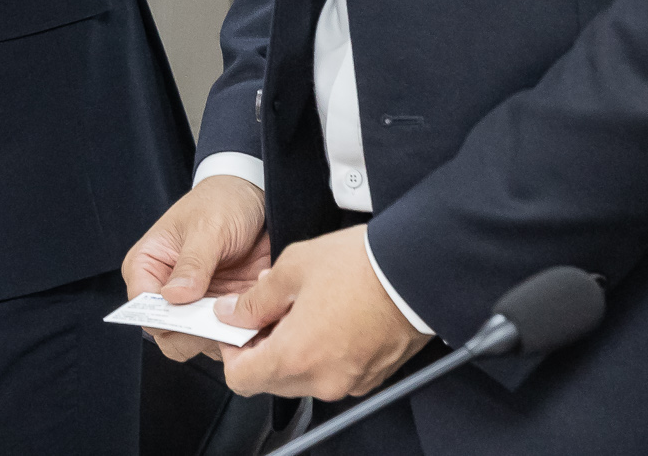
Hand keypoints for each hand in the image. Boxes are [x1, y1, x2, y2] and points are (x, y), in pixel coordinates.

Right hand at [123, 175, 271, 363]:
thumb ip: (192, 263)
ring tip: (247, 319)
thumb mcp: (208, 227)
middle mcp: (166, 290)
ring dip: (223, 338)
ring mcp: (196, 304)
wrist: (256, 199)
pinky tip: (258, 320)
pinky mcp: (223, 312)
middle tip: (226, 323)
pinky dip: (243, 337)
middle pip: (168, 334)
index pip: (144, 308)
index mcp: (147, 266)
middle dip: (197, 335)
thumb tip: (173, 297)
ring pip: (198, 342)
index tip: (197, 318)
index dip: (167, 319)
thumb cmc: (221, 202)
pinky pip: (227, 339)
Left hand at [218, 225, 430, 399]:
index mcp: (297, 356)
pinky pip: (331, 374)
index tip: (235, 329)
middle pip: (270, 381)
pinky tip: (323, 319)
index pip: (241, 379)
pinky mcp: (371, 377)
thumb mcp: (292, 270)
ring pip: (301, 379)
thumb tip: (232, 314)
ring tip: (297, 309)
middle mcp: (324, 379)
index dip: (231, 352)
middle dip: (260, 350)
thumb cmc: (360, 267)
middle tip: (264, 313)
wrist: (416, 272)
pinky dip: (319, 354)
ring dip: (290, 351)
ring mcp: (351, 382)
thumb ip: (254, 300)